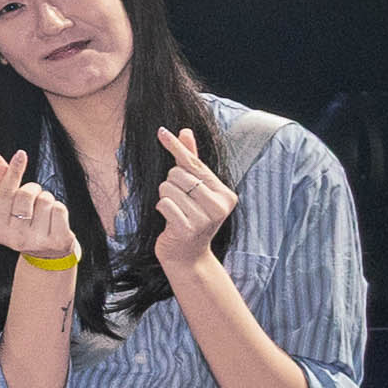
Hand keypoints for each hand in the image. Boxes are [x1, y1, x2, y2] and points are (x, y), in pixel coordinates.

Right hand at [0, 149, 75, 270]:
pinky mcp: (57, 242)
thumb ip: (1, 181)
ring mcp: (36, 242)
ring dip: (48, 201)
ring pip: (45, 200)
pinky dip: (60, 210)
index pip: (5, 194)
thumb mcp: (11, 207)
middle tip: (35, 200)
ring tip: (45, 215)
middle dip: (34, 190)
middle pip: (26, 194)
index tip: (21, 154)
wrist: (47, 256)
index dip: (13, 172)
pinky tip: (55, 222)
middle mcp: (14, 238)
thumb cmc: (27, 224)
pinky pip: (60, 209)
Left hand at [149, 126, 238, 281]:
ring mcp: (206, 219)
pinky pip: (164, 204)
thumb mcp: (196, 190)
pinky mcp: (188, 229)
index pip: (195, 164)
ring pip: (168, 188)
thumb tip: (185, 131)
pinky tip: (171, 220)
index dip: (177, 147)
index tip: (162, 131)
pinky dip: (162, 209)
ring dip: (165, 197)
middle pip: (177, 175)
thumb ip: (192, 162)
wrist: (188, 255)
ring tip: (176, 211)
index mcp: (225, 194)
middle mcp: (220, 206)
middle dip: (171, 184)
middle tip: (180, 201)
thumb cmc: (191, 218)